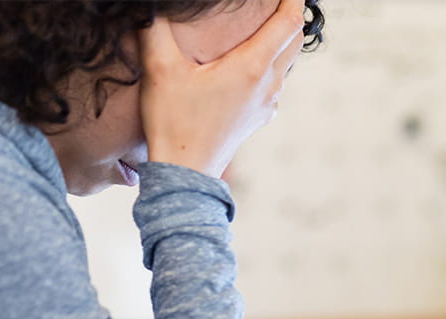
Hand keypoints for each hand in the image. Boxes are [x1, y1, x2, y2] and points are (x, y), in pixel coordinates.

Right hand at [137, 0, 305, 177]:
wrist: (185, 175)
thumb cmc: (174, 123)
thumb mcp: (160, 68)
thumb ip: (156, 27)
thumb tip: (151, 6)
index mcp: (252, 67)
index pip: (289, 22)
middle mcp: (268, 85)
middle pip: (294, 40)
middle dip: (290, 14)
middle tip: (277, 0)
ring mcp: (267, 104)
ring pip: (286, 62)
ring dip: (281, 39)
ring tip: (264, 22)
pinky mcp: (259, 118)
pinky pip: (274, 82)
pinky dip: (271, 62)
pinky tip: (249, 60)